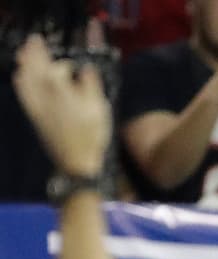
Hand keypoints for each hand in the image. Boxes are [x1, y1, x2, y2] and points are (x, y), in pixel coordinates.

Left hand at [13, 35, 109, 177]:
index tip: (76, 69)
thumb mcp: (99, 109)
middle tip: (35, 39)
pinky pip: (22, 93)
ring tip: (24, 51)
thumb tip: (87, 69)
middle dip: (35, 52)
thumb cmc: (92, 135)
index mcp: (60, 88)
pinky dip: (20, 81)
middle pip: (35, 66)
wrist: (76, 161)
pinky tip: (19, 76)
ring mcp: (36, 104)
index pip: (59, 68)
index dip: (67, 66)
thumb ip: (91, 85)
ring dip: (24, 63)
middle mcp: (43, 92)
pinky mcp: (33, 114)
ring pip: (25, 77)